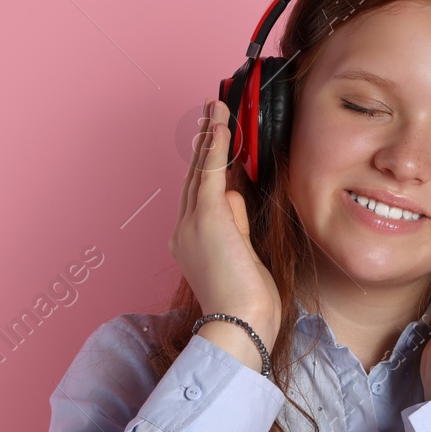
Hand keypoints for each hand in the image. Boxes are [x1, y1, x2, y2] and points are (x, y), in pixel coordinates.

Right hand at [170, 98, 280, 349]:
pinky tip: (220, 122)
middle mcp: (184, 230)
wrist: (239, 322)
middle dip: (203, 143)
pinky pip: (209, 172)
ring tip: (217, 108)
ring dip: (210, 136)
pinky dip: (215, 144)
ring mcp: (192, 223)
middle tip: (211, 113)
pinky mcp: (207, 218)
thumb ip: (236, 225)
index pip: (199, 196)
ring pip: (199, 170)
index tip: (214, 143)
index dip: (206, 167)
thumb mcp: (243, 257)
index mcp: (190, 243)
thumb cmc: (247, 303)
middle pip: (194, 177)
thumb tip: (233, 195)